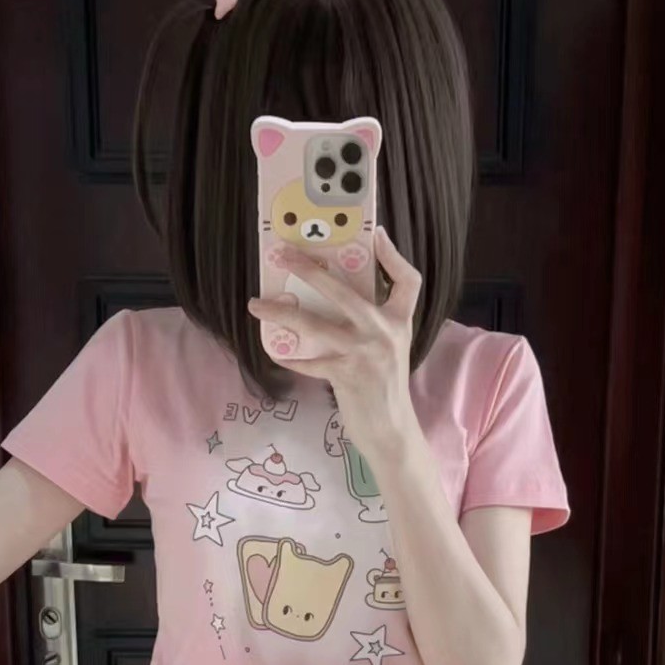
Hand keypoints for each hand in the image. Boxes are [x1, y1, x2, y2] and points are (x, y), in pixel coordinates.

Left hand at [247, 227, 422, 464]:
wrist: (391, 429)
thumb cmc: (385, 387)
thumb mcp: (390, 348)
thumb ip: (373, 322)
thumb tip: (338, 299)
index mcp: (399, 322)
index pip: (408, 281)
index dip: (393, 255)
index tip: (376, 234)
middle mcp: (384, 332)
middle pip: (343, 290)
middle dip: (308, 269)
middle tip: (281, 255)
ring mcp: (364, 353)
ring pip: (315, 324)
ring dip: (281, 313)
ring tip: (256, 305)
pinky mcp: (346, 375)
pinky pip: (309, 362)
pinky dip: (290, 358)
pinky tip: (276, 353)